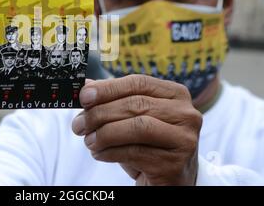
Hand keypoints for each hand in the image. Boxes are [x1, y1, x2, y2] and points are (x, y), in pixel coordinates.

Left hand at [72, 75, 201, 185]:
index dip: (109, 88)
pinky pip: (135, 153)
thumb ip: (113, 100)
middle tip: (78, 124)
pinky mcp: (174, 164)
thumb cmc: (149, 145)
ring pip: (137, 127)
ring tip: (89, 140)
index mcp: (176, 94)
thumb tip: (86, 86)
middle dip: (100, 113)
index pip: (138, 83)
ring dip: (104, 133)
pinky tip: (99, 153)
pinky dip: (110, 152)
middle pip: (136, 105)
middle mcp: (186, 114)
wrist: (169, 180)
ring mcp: (184, 139)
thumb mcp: (132, 119)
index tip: (84, 96)